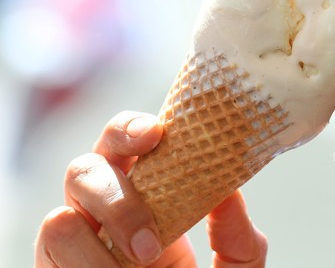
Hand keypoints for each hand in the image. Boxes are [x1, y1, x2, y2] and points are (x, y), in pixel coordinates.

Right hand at [34, 111, 267, 266]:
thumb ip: (238, 238)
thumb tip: (230, 194)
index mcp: (149, 193)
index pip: (129, 142)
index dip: (132, 128)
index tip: (155, 133)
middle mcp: (104, 212)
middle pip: (85, 168)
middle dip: (114, 195)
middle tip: (151, 244)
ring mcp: (76, 244)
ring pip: (60, 218)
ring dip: (100, 251)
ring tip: (141, 267)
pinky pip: (50, 256)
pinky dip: (87, 267)